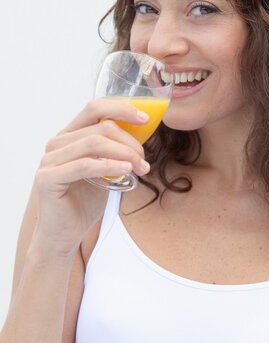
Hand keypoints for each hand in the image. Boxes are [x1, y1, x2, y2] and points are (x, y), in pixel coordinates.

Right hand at [33, 99, 149, 258]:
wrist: (64, 235)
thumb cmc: (84, 203)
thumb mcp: (106, 171)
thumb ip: (116, 152)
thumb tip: (143, 135)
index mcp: (69, 136)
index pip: (95, 108)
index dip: (122, 109)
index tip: (145, 119)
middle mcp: (57, 143)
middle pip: (101, 127)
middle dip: (130, 141)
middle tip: (145, 160)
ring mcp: (49, 160)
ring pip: (94, 143)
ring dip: (125, 153)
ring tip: (141, 167)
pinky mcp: (48, 178)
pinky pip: (85, 165)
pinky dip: (110, 165)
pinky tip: (127, 170)